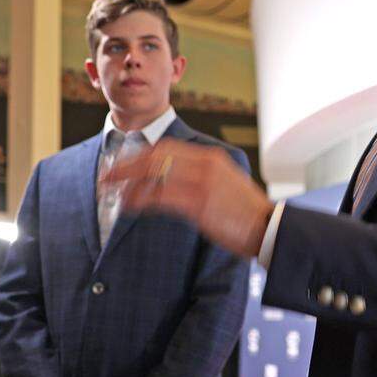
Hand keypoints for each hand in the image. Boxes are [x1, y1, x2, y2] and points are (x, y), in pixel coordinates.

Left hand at [101, 140, 273, 257]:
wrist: (269, 228)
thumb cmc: (248, 214)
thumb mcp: (227, 185)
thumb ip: (205, 178)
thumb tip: (179, 182)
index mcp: (212, 158)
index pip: (167, 148)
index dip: (140, 154)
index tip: (123, 163)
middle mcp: (205, 165)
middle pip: (155, 155)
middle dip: (127, 164)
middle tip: (107, 173)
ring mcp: (201, 182)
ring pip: (153, 173)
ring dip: (127, 181)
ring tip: (110, 190)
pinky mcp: (198, 203)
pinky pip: (159, 196)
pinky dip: (139, 200)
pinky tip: (127, 206)